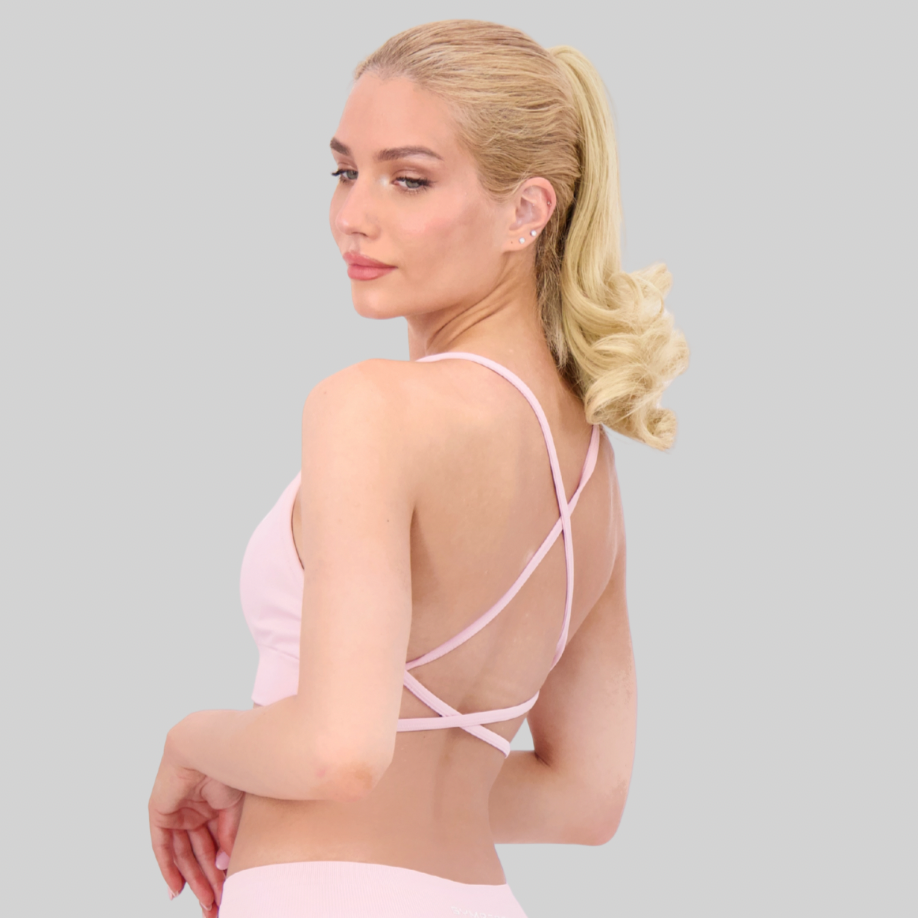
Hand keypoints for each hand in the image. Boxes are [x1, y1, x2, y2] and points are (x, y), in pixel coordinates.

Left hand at [149, 733, 243, 913]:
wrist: (208, 746)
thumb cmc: (230, 767)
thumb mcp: (235, 809)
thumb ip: (229, 837)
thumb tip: (224, 867)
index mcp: (217, 806)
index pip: (219, 845)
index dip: (224, 870)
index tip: (230, 893)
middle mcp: (197, 811)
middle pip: (201, 854)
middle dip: (209, 881)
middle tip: (216, 906)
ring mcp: (178, 812)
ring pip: (184, 854)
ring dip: (193, 879)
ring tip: (204, 903)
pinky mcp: (160, 813)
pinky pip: (162, 847)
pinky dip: (168, 868)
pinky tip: (177, 889)